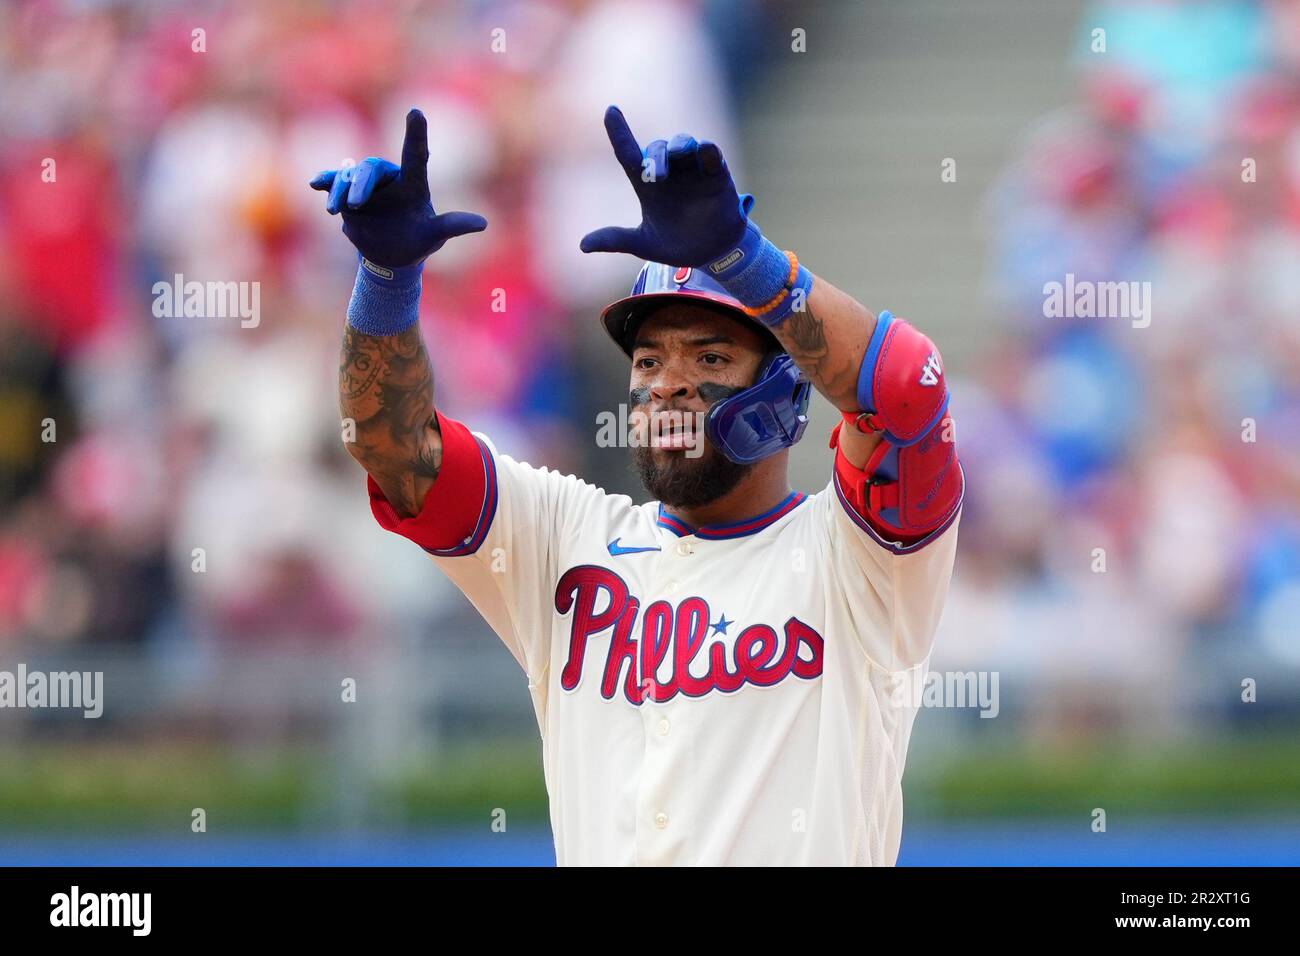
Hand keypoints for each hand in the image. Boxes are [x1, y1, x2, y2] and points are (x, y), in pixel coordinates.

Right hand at [310, 109, 485, 268]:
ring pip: (350, 178)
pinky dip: (326, 182)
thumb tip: (484, 224)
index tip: (416, 112)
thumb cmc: (417, 241)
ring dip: (340, 191)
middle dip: (361, 185)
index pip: (415, 154)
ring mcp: (366, 186)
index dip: (416, 134)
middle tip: (355, 205)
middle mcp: (389, 179)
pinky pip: (335, 183)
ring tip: (333, 211)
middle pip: (372, 169)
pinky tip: (315, 184)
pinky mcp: (348, 195)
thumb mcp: (434, 235)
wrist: (390, 254)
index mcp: (413, 183)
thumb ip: (453, 226)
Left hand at [580, 105, 749, 266]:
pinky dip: (707, 150)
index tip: (610, 111)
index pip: (628, 152)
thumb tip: (582, 246)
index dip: (619, 131)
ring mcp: (693, 170)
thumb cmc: (676, 245)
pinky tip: (705, 152)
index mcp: (647, 185)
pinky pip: (711, 153)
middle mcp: (669, 172)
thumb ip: (616, 239)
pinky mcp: (717, 174)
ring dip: (679, 146)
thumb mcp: (643, 244)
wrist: (710, 254)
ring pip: (683, 143)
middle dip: (655, 155)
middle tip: (655, 175)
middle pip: (657, 148)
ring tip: (677, 157)